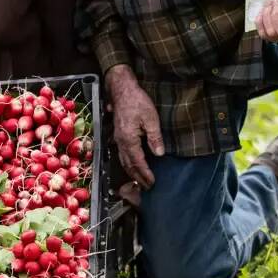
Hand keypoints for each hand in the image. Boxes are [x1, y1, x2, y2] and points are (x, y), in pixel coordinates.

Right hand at [106, 65, 164, 189]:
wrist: (122, 90)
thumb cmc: (136, 101)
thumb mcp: (151, 118)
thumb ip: (155, 137)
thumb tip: (159, 153)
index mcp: (129, 140)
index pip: (138, 162)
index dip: (145, 174)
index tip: (152, 183)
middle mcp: (121, 142)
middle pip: (129, 165)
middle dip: (138, 177)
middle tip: (147, 187)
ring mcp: (118, 139)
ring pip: (123, 160)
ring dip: (132, 172)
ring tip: (139, 180)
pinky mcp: (118, 135)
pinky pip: (121, 154)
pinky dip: (127, 163)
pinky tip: (132, 165)